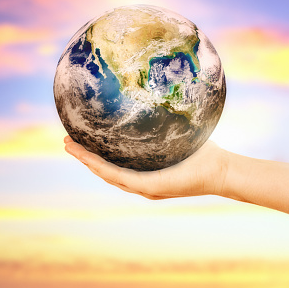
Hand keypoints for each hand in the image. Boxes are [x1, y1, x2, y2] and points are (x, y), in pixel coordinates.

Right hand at [64, 136, 228, 199]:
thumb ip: (164, 124)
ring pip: (108, 175)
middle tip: (66, 142)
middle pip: (106, 171)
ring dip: (87, 161)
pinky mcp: (152, 187)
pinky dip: (102, 167)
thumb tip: (156, 99)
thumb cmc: (204, 152)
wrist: (222, 170)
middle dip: (84, 157)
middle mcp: (143, 184)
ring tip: (69, 146)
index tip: (80, 138)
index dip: (96, 154)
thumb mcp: (179, 136)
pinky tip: (88, 157)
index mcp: (147, 173)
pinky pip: (121, 176)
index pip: (115, 165)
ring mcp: (145, 188)